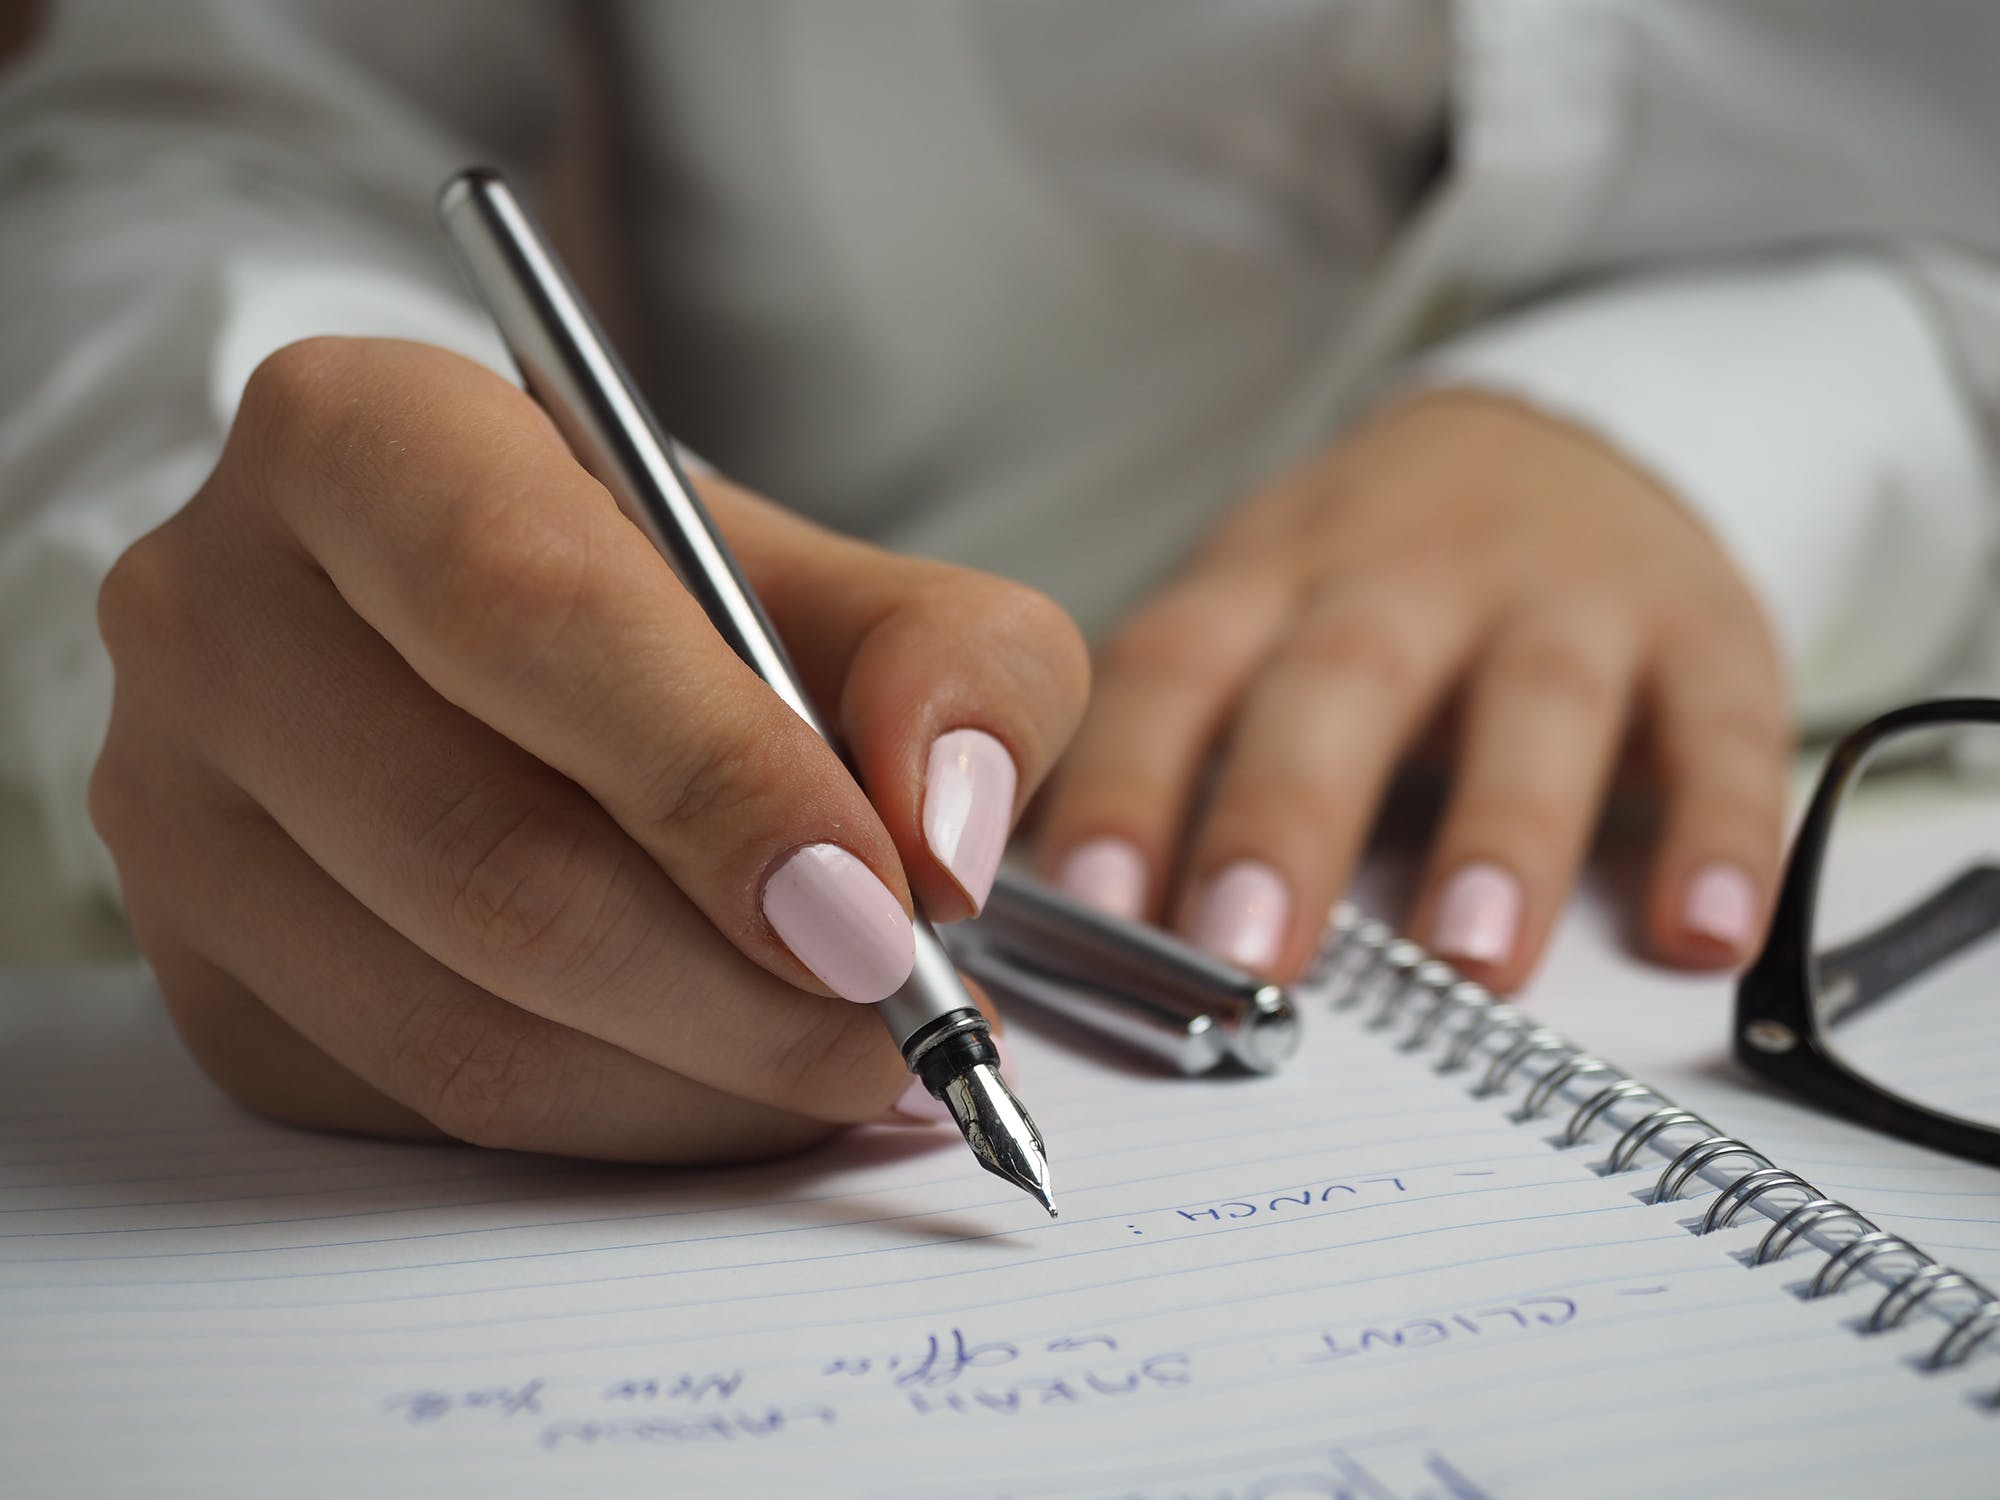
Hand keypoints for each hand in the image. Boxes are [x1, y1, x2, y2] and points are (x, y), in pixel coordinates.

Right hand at [92, 338, 1086, 1159]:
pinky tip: (729, 1078)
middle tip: (903, 1024)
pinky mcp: (207, 978)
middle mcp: (219, 613)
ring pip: (458, 1020)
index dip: (718, 778)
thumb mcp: (852, 582)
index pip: (527, 612)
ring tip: (851, 1060)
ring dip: (702, 1079)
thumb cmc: (681, 605)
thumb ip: (957, 665)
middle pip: (488, 854)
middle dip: (740, 983)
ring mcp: (178, 813)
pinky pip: (428, 1109)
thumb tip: (946, 839)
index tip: (881, 907)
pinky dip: (624, 1122)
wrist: (509, 661)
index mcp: (360, 437)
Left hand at [1036, 390, 1789, 990]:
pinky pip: (1722, 728)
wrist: (1563, 442)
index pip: (1176, 671)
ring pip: (1533, 701)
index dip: (1126, 782)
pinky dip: (1721, 829)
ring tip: (1471, 961)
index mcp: (1271, 579)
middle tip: (1246, 953)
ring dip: (1503, 831)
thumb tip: (1061, 926)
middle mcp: (1408, 575)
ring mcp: (1564, 595)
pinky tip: (1703, 932)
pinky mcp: (1703, 630)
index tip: (1087, 907)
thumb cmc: (1371, 582)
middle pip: (1340, 682)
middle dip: (1288, 816)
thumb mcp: (1257, 616)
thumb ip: (1176, 748)